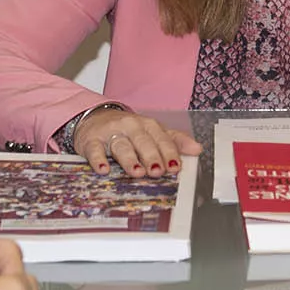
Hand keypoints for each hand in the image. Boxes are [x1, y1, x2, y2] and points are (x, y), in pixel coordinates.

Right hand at [74, 107, 199, 177]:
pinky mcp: (91, 140)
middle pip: (143, 141)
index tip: (175, 167)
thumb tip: (197, 149)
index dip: (169, 153)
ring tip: (137, 172)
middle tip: (157, 171)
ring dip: (130, 159)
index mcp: (148, 126)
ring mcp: (111, 132)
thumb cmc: (128, 130)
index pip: (162, 139)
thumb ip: (175, 141)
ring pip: (121, 145)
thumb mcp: (153, 133)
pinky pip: (94, 150)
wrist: (94, 118)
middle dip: (151, 156)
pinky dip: (98, 159)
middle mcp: (131, 126)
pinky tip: (103, 169)